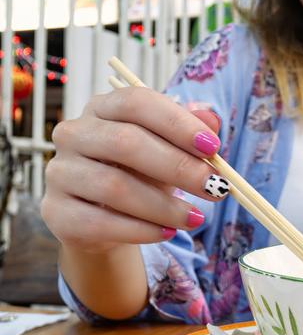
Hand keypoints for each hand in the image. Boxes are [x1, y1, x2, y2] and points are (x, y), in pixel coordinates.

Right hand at [42, 87, 228, 252]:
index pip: (136, 102)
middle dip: (178, 167)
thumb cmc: (142, 173)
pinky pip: (100, 222)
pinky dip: (141, 230)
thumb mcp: (170, 150)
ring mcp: (60, 172)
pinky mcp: (56, 211)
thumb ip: (191, 133)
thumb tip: (212, 119)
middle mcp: (74, 133)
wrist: (107, 218)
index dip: (177, 123)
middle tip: (214, 187)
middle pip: (125, 142)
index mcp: (104, 108)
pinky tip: (167, 232)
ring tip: (196, 218)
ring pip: (114, 186)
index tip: (213, 147)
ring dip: (164, 206)